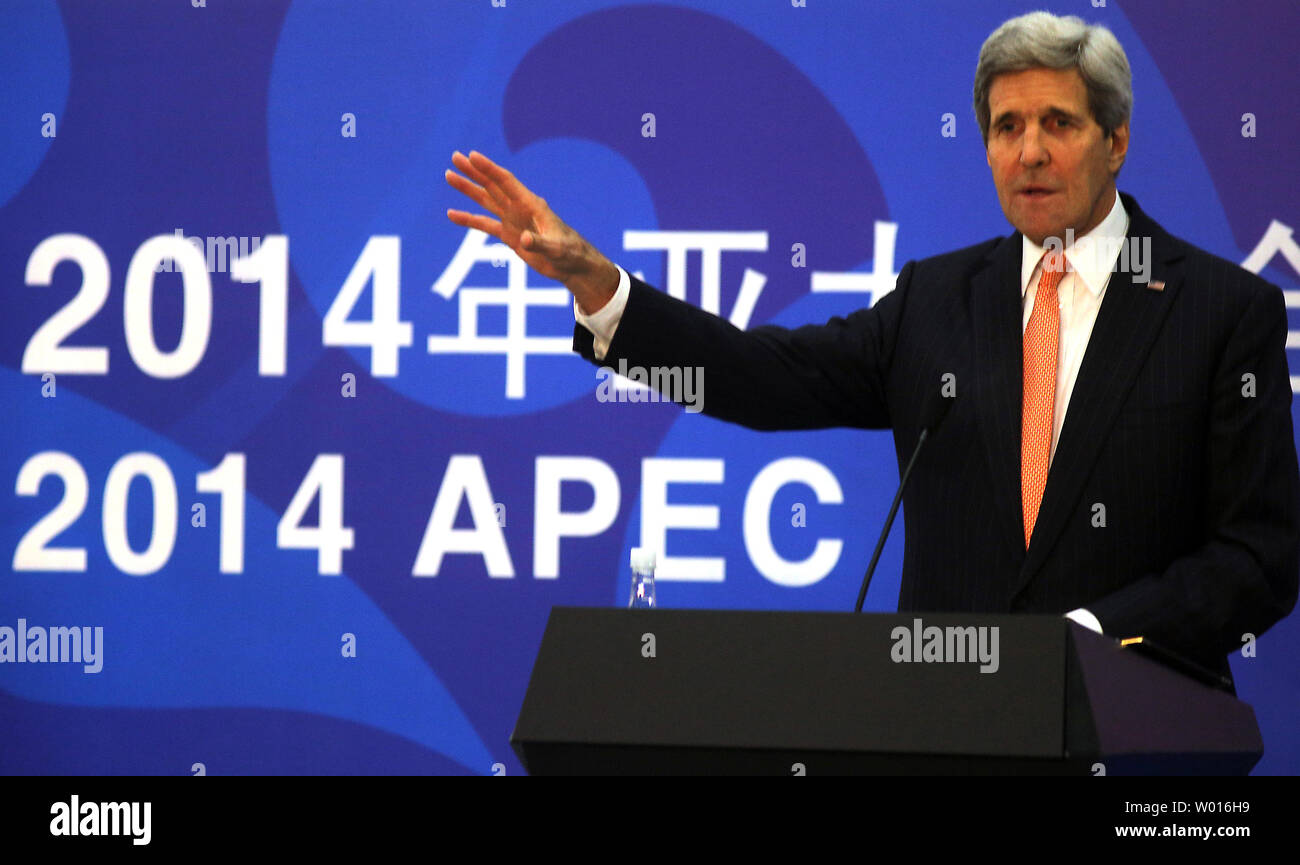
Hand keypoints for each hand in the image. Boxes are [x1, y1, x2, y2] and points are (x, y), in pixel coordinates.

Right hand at [445, 150, 618, 312]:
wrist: (573, 265)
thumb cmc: (570, 254)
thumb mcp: (557, 250)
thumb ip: (540, 244)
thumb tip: (523, 239)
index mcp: (531, 204)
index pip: (506, 182)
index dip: (489, 168)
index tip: (472, 156)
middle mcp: (519, 208)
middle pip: (492, 185)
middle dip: (473, 171)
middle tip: (455, 157)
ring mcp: (513, 221)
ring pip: (486, 200)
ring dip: (468, 188)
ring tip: (449, 175)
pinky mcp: (509, 236)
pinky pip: (485, 225)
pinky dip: (469, 219)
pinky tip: (452, 214)